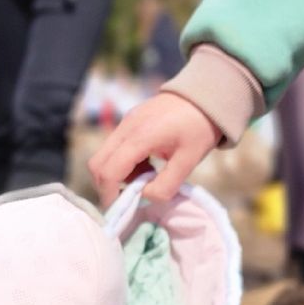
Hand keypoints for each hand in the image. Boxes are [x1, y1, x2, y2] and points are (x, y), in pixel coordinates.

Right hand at [87, 92, 219, 205]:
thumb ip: (166, 185)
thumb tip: (144, 196)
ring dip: (116, 175)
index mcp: (141, 136)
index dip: (109, 194)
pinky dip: (122, 163)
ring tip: (143, 177)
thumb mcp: (189, 161)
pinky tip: (145, 164)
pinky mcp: (128, 121)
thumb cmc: (200, 127)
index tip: (120, 209)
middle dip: (107, 186)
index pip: (109, 171)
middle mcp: (126, 127)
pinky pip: (113, 148)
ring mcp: (125, 122)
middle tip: (128, 197)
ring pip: (103, 156)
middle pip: (97, 164)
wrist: (206, 95)